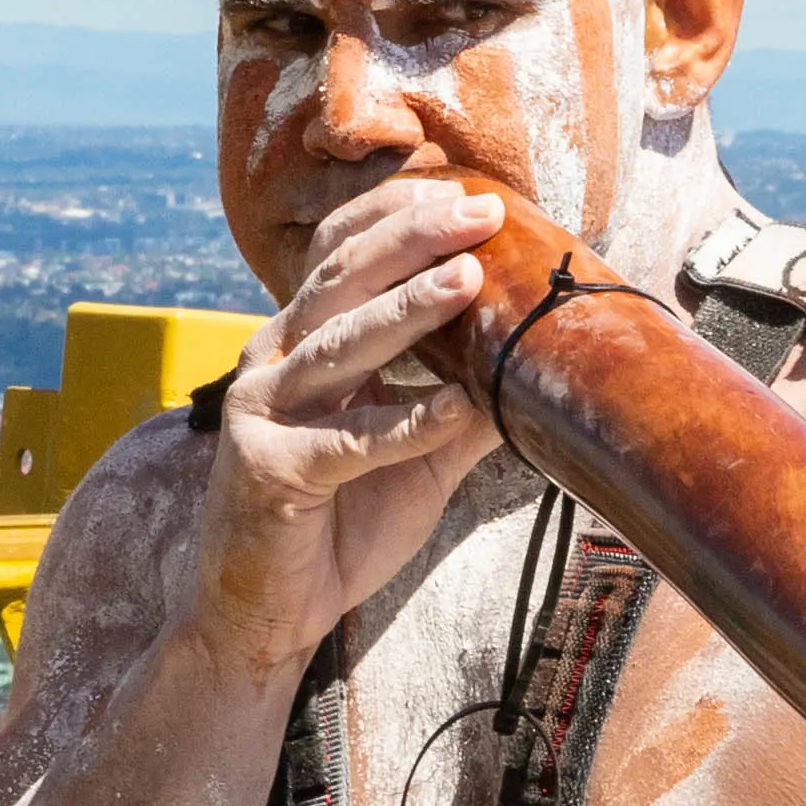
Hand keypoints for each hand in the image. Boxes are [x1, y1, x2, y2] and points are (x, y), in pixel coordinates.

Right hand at [196, 174, 507, 653]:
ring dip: (407, 309)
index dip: (398, 217)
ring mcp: (264, 413)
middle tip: (478, 211)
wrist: (266, 611)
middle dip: (411, 237)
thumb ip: (465, 413)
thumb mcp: (415, 460)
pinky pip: (351, 442)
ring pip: (340, 345)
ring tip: (466, 278)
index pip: (342, 254)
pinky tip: (458, 409)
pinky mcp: (271, 471)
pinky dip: (406, 424)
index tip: (467, 193)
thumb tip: (541, 375)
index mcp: (301, 343)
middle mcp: (275, 362)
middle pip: (340, 278)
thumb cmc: (335, 526)